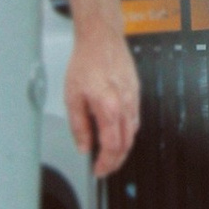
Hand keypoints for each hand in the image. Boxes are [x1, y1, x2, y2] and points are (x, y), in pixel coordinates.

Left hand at [64, 22, 141, 179]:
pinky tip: (119, 133)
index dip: (106, 163)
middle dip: (116, 161)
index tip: (98, 170)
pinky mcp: (136, 92)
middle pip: (126, 144)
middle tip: (104, 168)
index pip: (112, 146)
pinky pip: (135, 119)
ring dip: (123, 148)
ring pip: (133, 133)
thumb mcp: (72, 97)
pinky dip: (128, 132)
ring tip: (110, 154)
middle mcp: (124, 105)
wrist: (101, 38)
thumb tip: (84, 146)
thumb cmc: (86, 62)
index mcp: (108, 108)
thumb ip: (79, 126)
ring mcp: (133, 99)